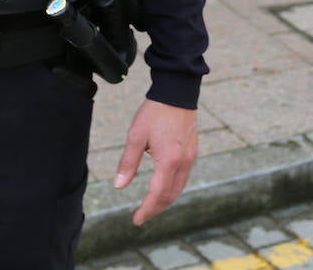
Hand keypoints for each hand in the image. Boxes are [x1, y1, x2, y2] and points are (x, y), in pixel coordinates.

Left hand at [113, 98, 198, 225]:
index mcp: (168, 161)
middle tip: (142, 215)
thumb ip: (128, 163)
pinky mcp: (193, 150)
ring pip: (179, 187)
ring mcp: (190, 156)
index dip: (147, 210)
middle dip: (156, 208)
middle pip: (171, 195)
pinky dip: (173, 187)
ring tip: (151, 204)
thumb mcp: (136, 136)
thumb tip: (119, 186)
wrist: (177, 91)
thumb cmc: (155, 112)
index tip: (137, 220)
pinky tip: (164, 185)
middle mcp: (183, 162)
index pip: (157, 194)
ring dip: (165, 199)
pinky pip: (184, 176)